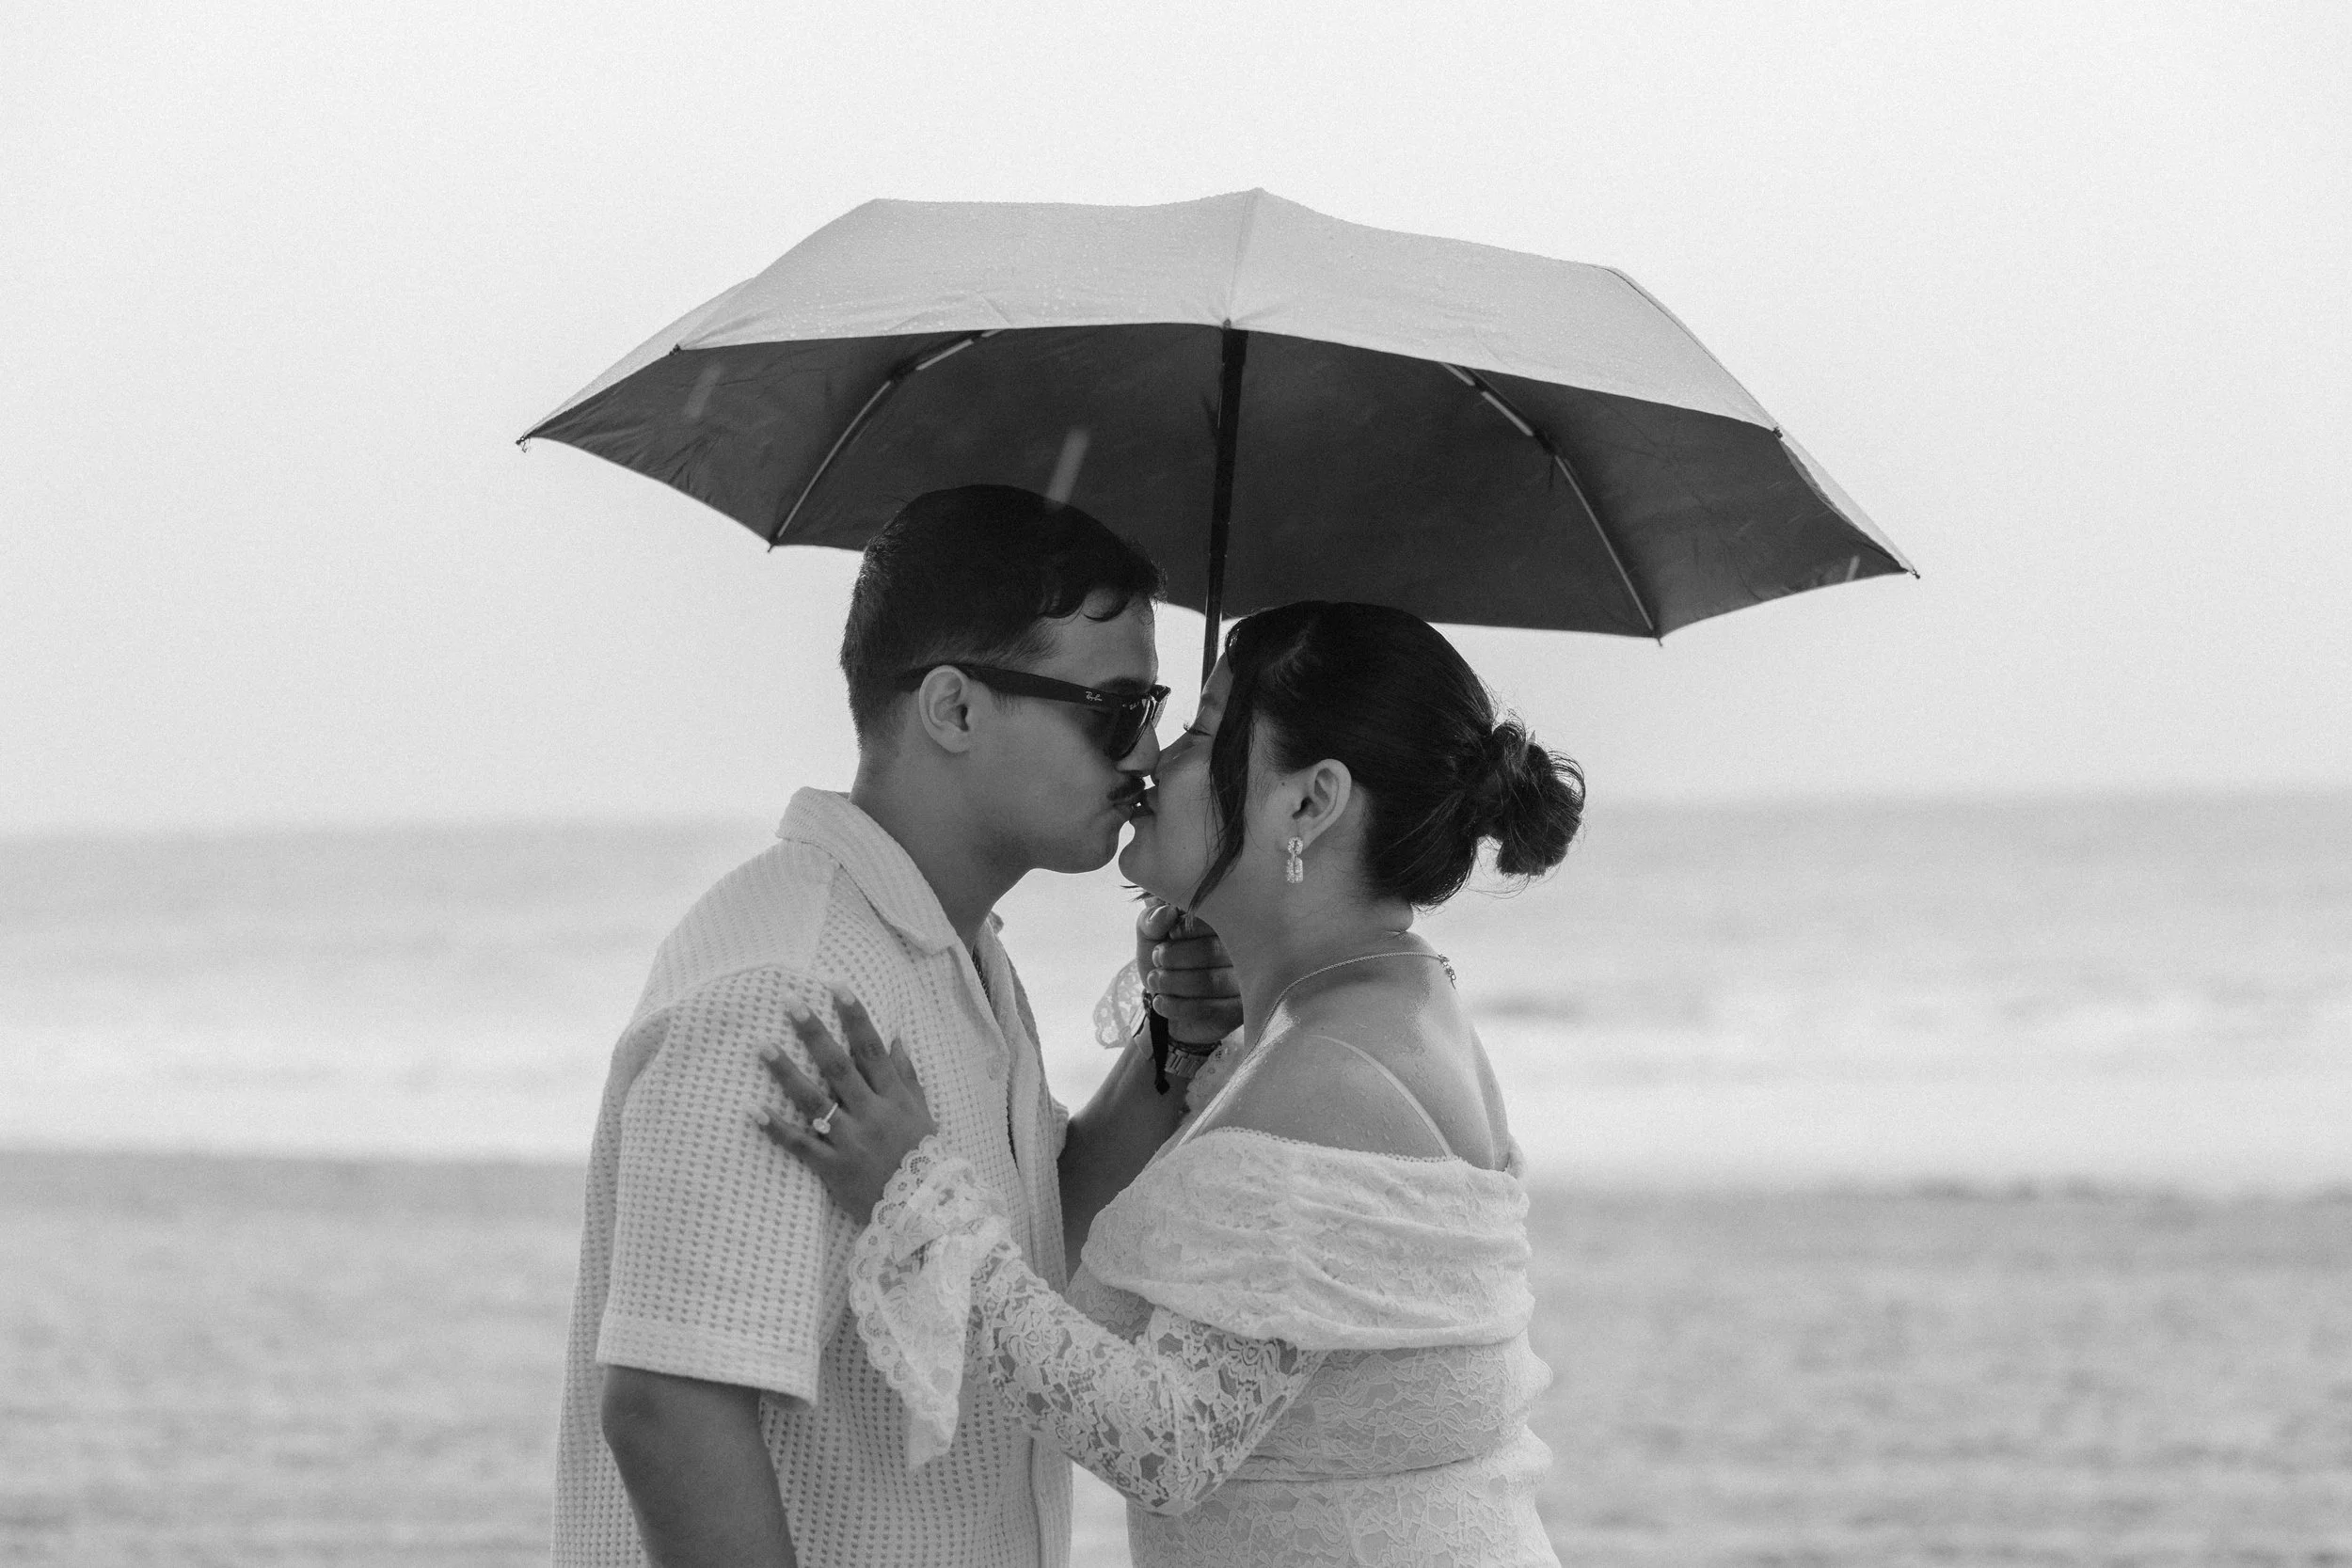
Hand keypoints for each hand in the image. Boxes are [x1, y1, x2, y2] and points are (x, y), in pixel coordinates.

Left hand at [755, 986, 936, 1222]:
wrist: (924, 1210)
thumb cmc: (923, 1158)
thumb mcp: (923, 1113)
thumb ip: (907, 1076)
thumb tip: (895, 1038)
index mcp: (894, 1098)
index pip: (871, 1049)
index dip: (854, 1016)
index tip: (835, 987)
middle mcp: (871, 1114)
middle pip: (838, 1066)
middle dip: (814, 1032)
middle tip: (790, 1002)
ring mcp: (851, 1141)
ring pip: (814, 1101)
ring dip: (787, 1072)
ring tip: (762, 1045)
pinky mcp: (833, 1167)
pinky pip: (801, 1145)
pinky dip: (776, 1129)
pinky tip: (752, 1110)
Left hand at [1135, 900, 1240, 1047]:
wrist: (1169, 1003)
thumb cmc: (1167, 961)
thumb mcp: (1152, 936)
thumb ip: (1152, 920)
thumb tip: (1166, 913)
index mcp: (1227, 925)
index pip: (1215, 920)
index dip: (1186, 928)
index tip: (1169, 934)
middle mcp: (1244, 952)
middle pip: (1211, 951)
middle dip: (1174, 956)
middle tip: (1157, 958)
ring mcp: (1246, 984)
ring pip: (1210, 982)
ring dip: (1172, 981)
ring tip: (1154, 980)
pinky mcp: (1238, 1012)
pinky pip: (1210, 1009)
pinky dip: (1177, 1006)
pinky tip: (1160, 1002)